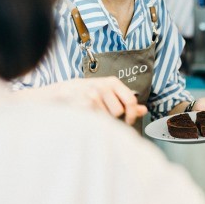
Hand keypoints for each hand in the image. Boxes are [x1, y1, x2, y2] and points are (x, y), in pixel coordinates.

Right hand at [27, 77, 147, 124]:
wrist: (60, 93)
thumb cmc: (87, 94)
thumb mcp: (108, 94)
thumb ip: (126, 102)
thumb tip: (144, 110)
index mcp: (113, 82)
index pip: (130, 100)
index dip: (132, 114)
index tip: (128, 121)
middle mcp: (103, 86)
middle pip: (118, 111)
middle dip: (112, 117)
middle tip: (101, 112)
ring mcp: (91, 94)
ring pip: (106, 118)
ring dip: (100, 119)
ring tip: (91, 112)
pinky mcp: (81, 104)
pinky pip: (95, 120)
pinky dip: (91, 121)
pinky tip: (84, 114)